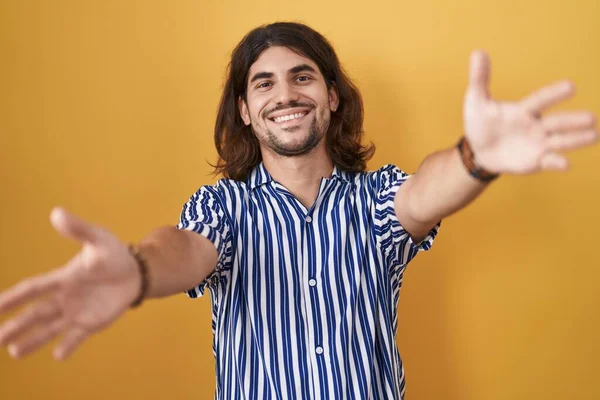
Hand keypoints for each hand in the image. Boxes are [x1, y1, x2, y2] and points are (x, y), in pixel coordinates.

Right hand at [0, 207, 140, 359]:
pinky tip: (58, 355)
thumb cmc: (113, 253)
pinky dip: (68, 346)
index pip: (32, 289)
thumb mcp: (98, 239)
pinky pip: (77, 337)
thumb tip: (57, 213)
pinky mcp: (92, 323)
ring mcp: (77, 312)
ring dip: (34, 340)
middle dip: (16, 325)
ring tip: (15, 352)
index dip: (12, 297)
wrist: (136, 272)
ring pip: (50, 329)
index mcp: (63, 278)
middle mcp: (64, 298)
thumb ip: (79, 229)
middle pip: (35, 314)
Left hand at [463, 51, 597, 173]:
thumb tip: (477, 52)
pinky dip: (557, 162)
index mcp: (524, 110)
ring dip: (576, 139)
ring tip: (595, 135)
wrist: (478, 151)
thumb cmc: (480, 123)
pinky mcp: (536, 160)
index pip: (540, 100)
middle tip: (591, 118)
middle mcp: (536, 125)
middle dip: (573, 120)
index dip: (553, 95)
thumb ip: (479, 79)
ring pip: (560, 140)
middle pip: (556, 122)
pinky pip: (549, 161)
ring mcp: (538, 143)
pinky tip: (565, 164)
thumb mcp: (476, 102)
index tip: (571, 86)